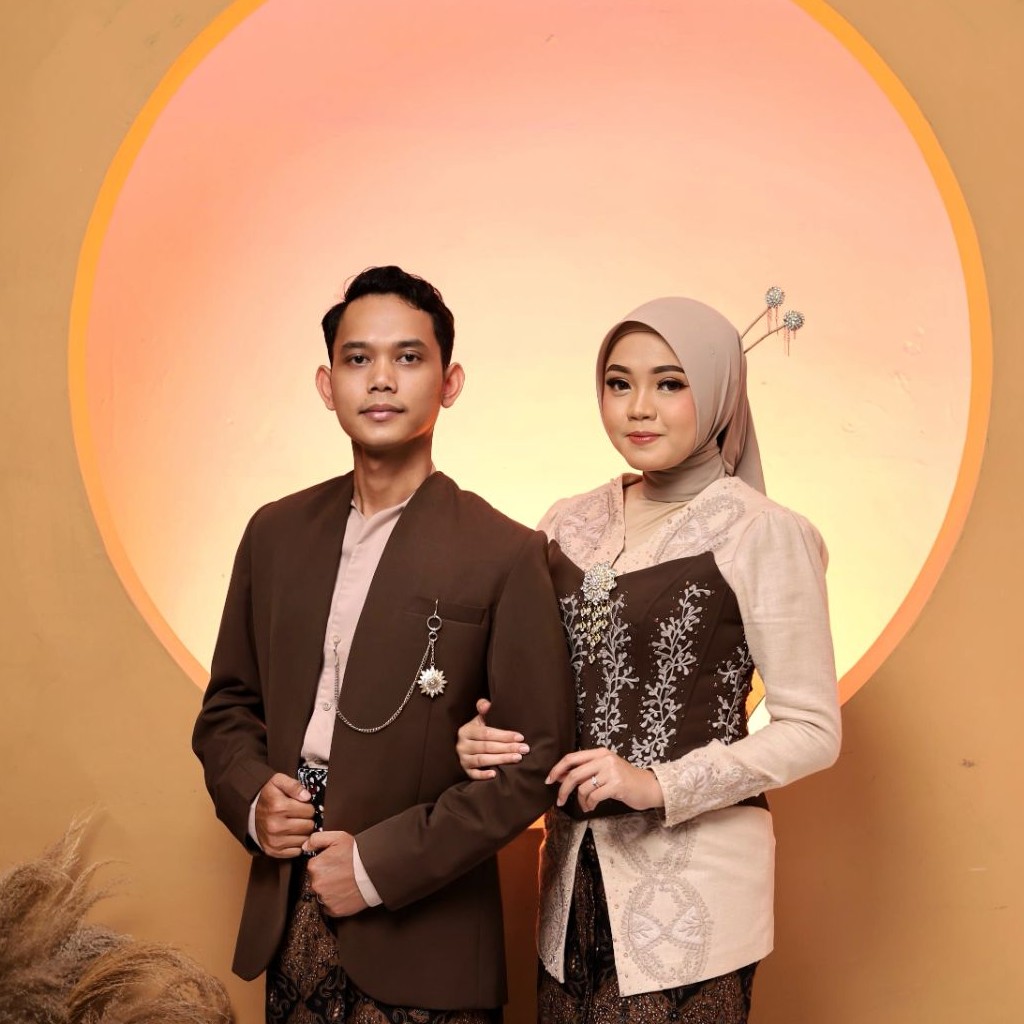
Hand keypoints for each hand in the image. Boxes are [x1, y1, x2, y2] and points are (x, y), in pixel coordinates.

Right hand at [255, 773, 314, 857]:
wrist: (250, 814)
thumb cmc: (268, 797)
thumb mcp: (278, 782)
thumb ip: (293, 785)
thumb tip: (307, 796)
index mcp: (279, 807)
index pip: (309, 810)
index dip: (308, 807)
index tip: (303, 806)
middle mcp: (276, 826)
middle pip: (308, 826)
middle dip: (308, 820)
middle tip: (300, 816)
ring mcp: (275, 840)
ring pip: (305, 839)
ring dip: (303, 833)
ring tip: (296, 825)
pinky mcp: (274, 851)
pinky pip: (297, 851)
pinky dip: (297, 844)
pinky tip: (292, 835)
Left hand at [304, 831, 368, 916]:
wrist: (375, 872)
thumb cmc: (358, 854)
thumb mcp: (338, 837)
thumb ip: (316, 839)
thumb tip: (305, 846)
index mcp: (315, 866)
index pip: (313, 866)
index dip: (324, 863)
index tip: (335, 862)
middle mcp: (317, 884)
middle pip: (316, 880)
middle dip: (326, 876)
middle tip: (341, 872)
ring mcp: (325, 898)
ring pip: (322, 894)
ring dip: (330, 889)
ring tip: (345, 881)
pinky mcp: (334, 910)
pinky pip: (329, 907)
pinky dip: (335, 901)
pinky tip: (345, 892)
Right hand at [456, 698, 529, 779]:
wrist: (466, 747)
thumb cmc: (478, 732)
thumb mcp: (479, 719)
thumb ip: (483, 710)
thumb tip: (486, 704)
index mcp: (466, 730)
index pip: (487, 733)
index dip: (504, 735)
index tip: (520, 737)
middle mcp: (462, 745)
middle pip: (487, 746)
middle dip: (507, 748)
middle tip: (524, 749)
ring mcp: (463, 759)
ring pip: (482, 760)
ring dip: (501, 759)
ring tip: (517, 758)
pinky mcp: (465, 770)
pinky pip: (473, 774)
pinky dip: (483, 775)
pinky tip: (495, 774)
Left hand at [546, 748, 663, 813]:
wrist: (649, 787)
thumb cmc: (625, 780)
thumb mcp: (605, 770)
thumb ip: (585, 771)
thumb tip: (560, 776)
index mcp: (600, 753)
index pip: (572, 757)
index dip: (557, 769)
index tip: (549, 780)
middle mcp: (605, 759)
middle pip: (574, 774)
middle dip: (563, 789)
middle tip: (560, 801)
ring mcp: (611, 771)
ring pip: (583, 788)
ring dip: (581, 801)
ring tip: (586, 806)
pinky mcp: (617, 785)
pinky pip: (594, 796)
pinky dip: (589, 804)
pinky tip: (592, 807)